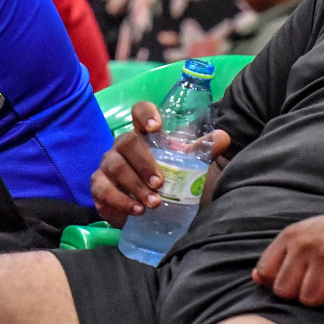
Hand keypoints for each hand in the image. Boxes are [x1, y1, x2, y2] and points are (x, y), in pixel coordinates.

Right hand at [90, 101, 230, 226]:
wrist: (153, 210)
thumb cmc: (170, 181)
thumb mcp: (188, 166)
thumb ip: (203, 152)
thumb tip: (223, 137)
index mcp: (144, 135)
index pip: (139, 112)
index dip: (145, 114)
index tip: (156, 127)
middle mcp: (122, 146)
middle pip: (126, 142)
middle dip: (143, 163)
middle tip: (160, 183)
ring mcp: (108, 166)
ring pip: (114, 167)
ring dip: (134, 186)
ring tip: (154, 203)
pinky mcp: (100, 187)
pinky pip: (102, 190)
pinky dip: (120, 201)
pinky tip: (137, 211)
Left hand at [253, 202, 323, 309]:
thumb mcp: (303, 236)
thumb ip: (280, 256)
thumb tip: (256, 277)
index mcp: (290, 237)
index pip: (266, 272)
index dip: (276, 283)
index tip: (294, 281)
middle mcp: (305, 245)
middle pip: (285, 291)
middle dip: (299, 296)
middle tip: (316, 287)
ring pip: (310, 299)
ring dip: (322, 300)